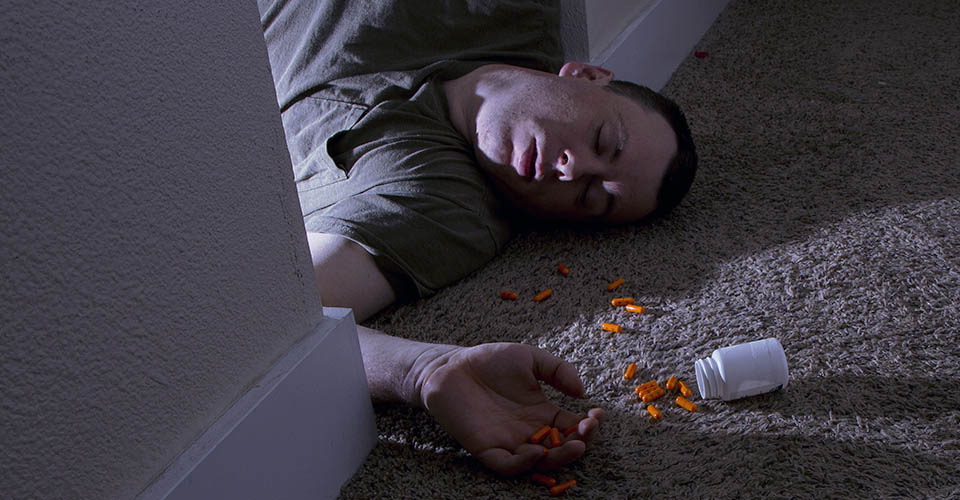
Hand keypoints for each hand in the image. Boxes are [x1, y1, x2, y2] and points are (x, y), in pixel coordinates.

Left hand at [416, 342, 603, 475]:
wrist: (451, 365)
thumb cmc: (490, 361)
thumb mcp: (530, 358)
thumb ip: (558, 370)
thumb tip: (582, 392)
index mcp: (542, 412)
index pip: (573, 426)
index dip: (589, 425)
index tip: (598, 414)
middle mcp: (529, 431)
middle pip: (561, 448)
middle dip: (579, 444)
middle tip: (587, 432)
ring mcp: (509, 442)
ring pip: (539, 462)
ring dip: (559, 458)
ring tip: (573, 445)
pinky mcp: (487, 448)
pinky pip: (508, 465)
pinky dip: (523, 463)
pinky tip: (536, 450)